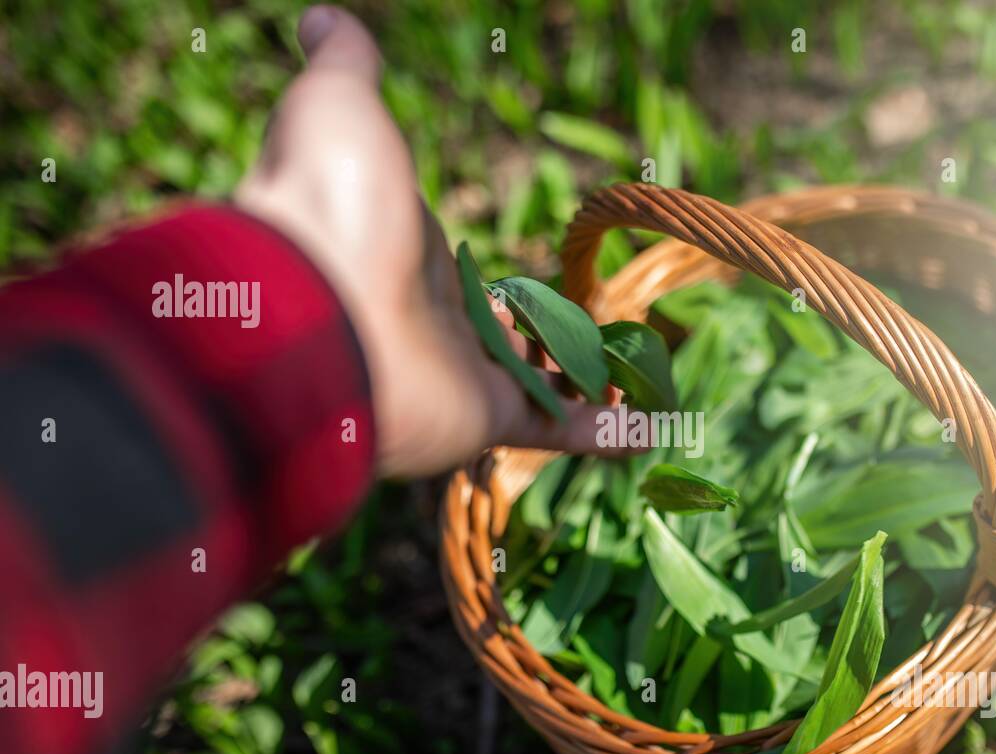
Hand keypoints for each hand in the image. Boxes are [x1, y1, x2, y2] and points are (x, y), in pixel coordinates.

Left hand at [235, 5, 611, 477]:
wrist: (310, 306)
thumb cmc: (325, 203)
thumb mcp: (339, 109)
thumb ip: (347, 67)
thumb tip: (320, 17)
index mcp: (406, 258)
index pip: (461, 273)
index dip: (490, 276)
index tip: (534, 278)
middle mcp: (433, 323)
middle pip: (506, 333)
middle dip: (547, 338)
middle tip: (600, 333)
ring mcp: (459, 375)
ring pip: (538, 382)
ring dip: (587, 383)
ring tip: (639, 378)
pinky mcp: (484, 418)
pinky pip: (554, 428)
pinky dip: (603, 432)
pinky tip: (647, 430)